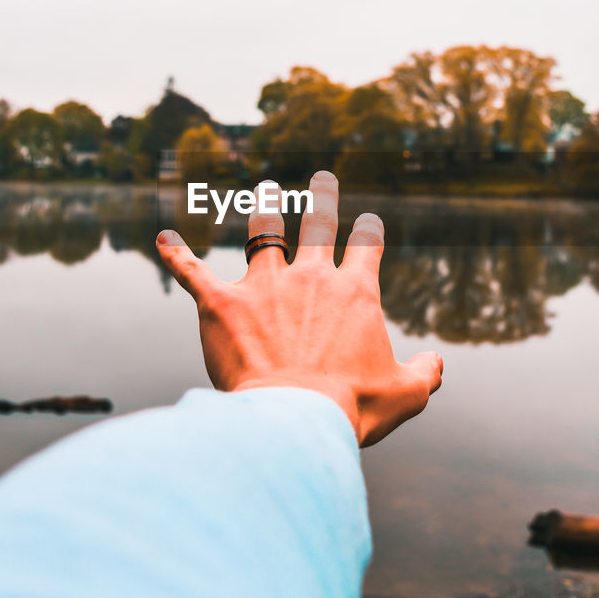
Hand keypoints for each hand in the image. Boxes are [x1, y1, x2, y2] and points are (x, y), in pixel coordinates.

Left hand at [155, 170, 442, 446]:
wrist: (294, 418)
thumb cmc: (352, 407)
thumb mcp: (406, 394)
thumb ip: (426, 372)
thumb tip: (436, 362)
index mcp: (354, 292)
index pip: (367, 246)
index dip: (370, 231)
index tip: (370, 223)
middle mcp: (310, 277)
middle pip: (318, 225)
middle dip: (322, 199)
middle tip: (323, 180)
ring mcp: (263, 286)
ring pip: (262, 233)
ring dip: (263, 209)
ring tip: (264, 191)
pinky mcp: (221, 305)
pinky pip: (194, 272)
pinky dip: (176, 255)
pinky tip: (162, 239)